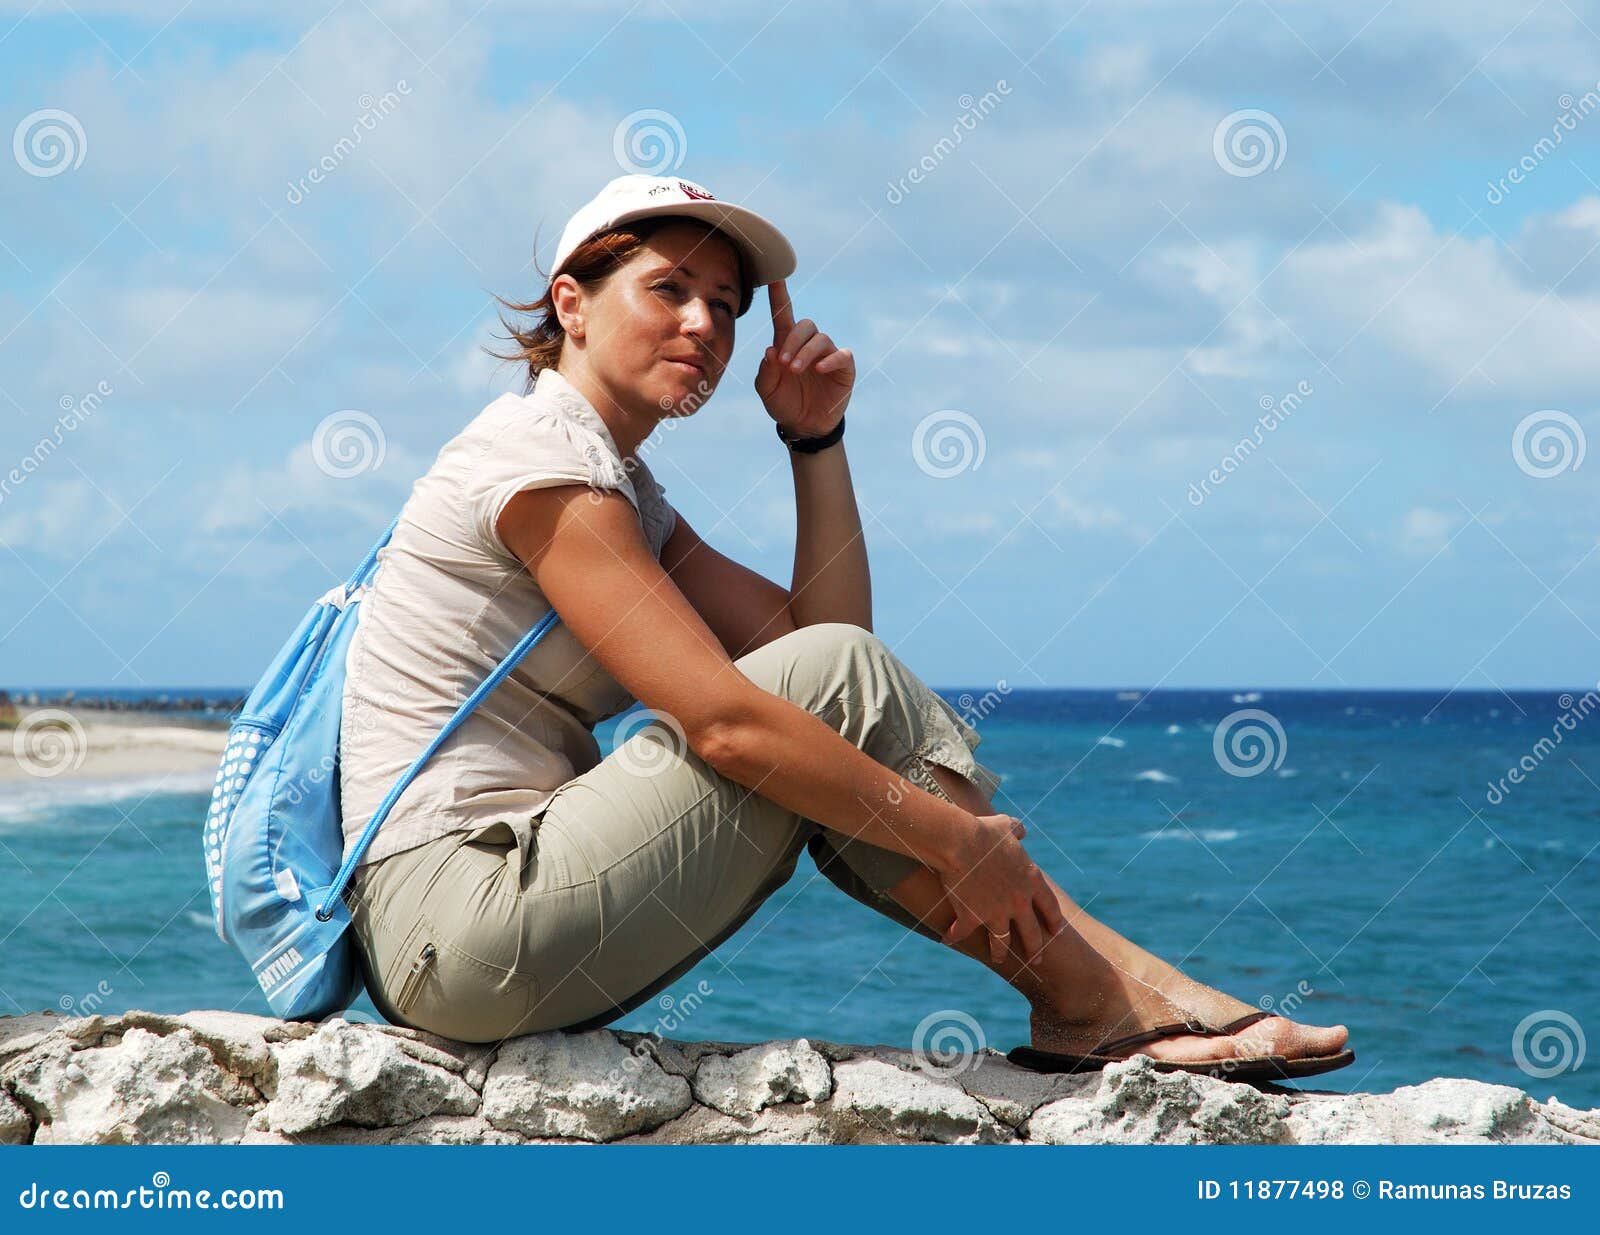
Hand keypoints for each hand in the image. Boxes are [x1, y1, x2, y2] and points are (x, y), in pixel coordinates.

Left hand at [754, 278, 854, 437]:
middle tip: (784, 363)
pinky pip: (842, 355)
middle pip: (806, 325)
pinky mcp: (844, 369)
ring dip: (806, 352)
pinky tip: (819, 369)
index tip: (774, 276)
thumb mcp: (767, 390)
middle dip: (793, 341)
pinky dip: (830, 360)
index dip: (779, 295)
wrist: (804, 426)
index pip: (783, 315)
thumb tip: (771, 350)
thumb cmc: (784, 404)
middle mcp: (809, 346)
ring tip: (795, 370)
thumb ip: (766, 370)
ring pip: (821, 339)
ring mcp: (828, 355)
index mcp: (787, 346)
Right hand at [935, 813, 1067, 965]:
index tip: (1056, 932)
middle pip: (1031, 932)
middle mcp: (1018, 902)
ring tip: (999, 960)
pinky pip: (964, 933)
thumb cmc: (984, 831)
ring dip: (1001, 952)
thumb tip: (1021, 831)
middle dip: (1036, 949)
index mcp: (1031, 880)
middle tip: (1037, 961)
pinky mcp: (972, 917)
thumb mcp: (1005, 825)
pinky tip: (949, 939)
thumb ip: (1016, 830)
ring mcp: (995, 913)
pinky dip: (955, 935)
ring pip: (1002, 941)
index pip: (1050, 907)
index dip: (1054, 921)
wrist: (960, 842)